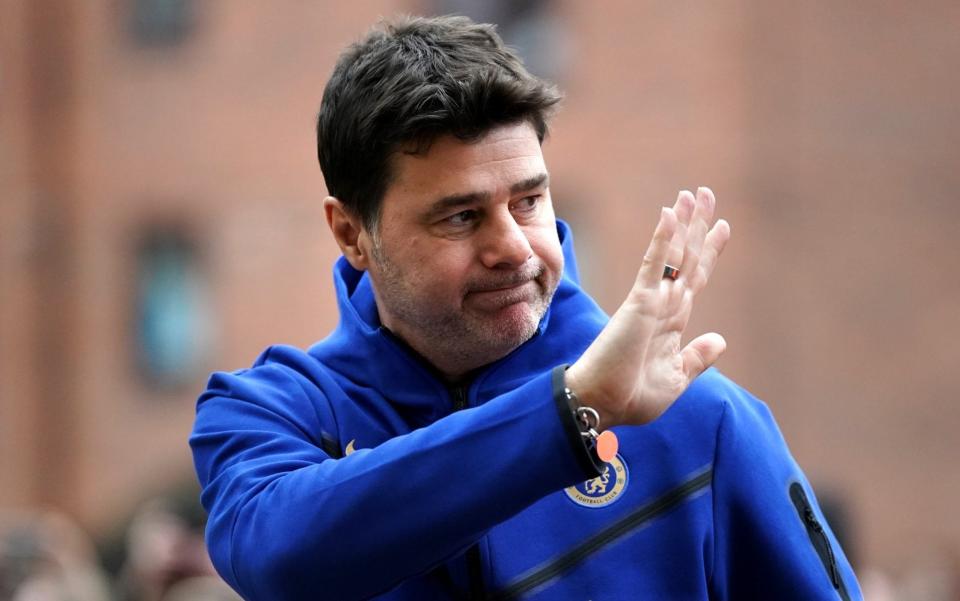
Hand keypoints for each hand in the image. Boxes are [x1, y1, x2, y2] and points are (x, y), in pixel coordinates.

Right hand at [565, 187, 729, 427]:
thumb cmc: (632, 396)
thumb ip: (697, 357)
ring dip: (685, 223)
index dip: (709, 250)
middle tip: (706, 193)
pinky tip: (670, 214)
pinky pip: (654, 264)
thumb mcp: (676, 378)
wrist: (602, 404)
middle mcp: (663, 305)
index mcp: (672, 321)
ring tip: (693, 194)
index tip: (722, 225)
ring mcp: (651, 301)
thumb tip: (719, 339)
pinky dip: (663, 238)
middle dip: (699, 225)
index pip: (695, 276)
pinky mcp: (639, 303)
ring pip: (674, 253)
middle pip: (687, 257)